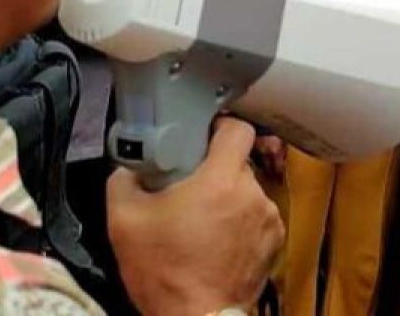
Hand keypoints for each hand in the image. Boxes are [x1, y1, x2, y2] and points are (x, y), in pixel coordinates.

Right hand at [107, 118, 284, 315]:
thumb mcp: (124, 220)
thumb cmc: (163, 271)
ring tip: (201, 223)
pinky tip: (218, 243)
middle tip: (189, 189)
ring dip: (229, 200)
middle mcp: (254, 194)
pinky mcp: (275, 243)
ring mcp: (269, 220)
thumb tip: (131, 167)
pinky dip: (241, 223)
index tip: (202, 138)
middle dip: (215, 171)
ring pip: (248, 192)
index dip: (220, 128)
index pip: (238, 129)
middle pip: (239, 163)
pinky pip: (258, 218)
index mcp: (222, 179)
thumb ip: (125, 179)